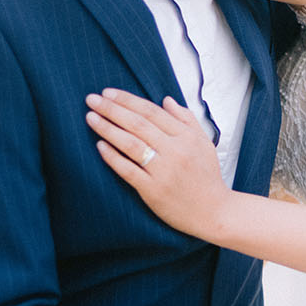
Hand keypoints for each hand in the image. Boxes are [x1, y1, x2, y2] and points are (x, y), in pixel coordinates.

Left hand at [86, 90, 230, 237]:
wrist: (214, 213)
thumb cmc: (207, 177)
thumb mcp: (204, 143)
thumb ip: (186, 119)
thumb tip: (166, 100)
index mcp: (186, 137)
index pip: (151, 112)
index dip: (128, 100)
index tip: (108, 93)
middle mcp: (175, 151)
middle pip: (138, 124)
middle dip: (112, 109)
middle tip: (91, 99)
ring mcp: (164, 171)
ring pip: (131, 144)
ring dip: (108, 128)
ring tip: (90, 117)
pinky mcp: (154, 191)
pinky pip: (128, 170)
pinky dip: (113, 157)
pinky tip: (100, 145)